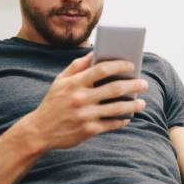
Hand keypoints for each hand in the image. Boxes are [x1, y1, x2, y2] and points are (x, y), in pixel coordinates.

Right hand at [21, 51, 148, 151]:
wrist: (39, 131)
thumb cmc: (53, 103)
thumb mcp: (60, 81)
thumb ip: (77, 66)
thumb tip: (94, 52)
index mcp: (74, 83)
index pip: (102, 69)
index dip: (119, 66)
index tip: (132, 66)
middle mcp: (81, 98)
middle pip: (115, 88)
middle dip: (134, 85)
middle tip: (144, 84)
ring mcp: (85, 115)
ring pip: (117, 108)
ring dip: (133, 105)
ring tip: (142, 102)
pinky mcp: (89, 130)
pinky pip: (111, 124)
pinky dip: (122, 120)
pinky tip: (128, 117)